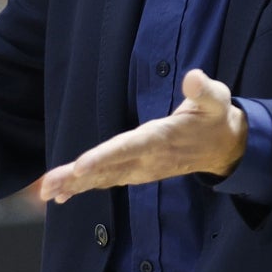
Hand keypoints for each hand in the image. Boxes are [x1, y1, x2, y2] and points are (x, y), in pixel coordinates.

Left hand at [39, 69, 246, 203]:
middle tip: (47, 186)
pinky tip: (61, 194)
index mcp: (161, 139)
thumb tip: (194, 77)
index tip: (80, 167)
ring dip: (74, 184)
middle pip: (108, 169)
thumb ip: (204, 90)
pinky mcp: (137, 172)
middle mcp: (147, 159)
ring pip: (103, 178)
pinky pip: (107, 180)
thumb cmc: (214, 118)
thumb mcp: (216, 100)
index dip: (104, 157)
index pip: (129, 148)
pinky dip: (84, 186)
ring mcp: (141, 169)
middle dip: (77, 177)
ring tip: (47, 191)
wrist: (223, 148)